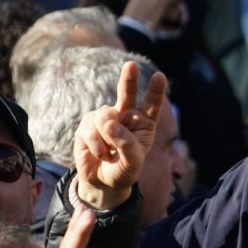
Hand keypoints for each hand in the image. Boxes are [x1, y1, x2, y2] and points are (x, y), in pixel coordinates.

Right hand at [74, 62, 167, 209]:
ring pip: (105, 117)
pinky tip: (100, 155)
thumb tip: (108, 124)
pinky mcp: (87, 124)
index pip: (151, 105)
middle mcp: (125, 116)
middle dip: (128, 79)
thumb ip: (126, 144)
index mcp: (143, 123)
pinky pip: (90, 129)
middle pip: (126, 93)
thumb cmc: (124, 170)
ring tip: (109, 154)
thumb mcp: (133, 162)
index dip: (155, 91)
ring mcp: (105, 117)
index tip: (160, 77)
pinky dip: (97, 146)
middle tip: (131, 66)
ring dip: (107, 139)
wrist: (103, 181)